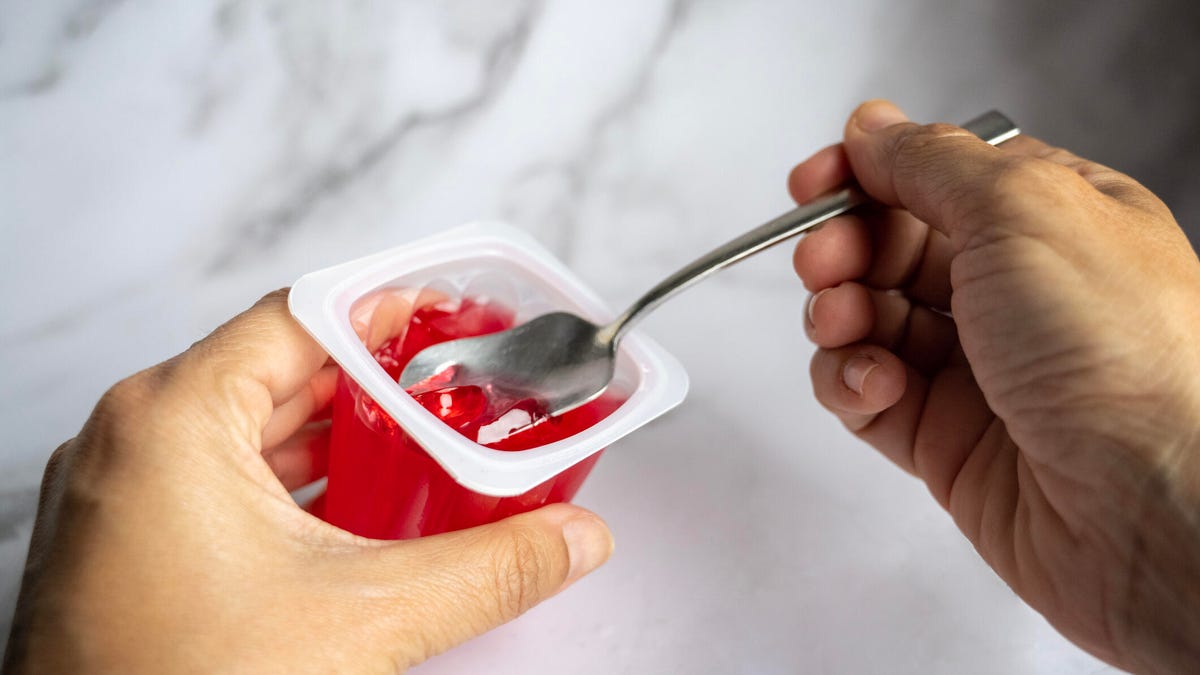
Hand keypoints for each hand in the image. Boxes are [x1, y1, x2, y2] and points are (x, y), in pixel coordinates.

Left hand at [4, 290, 613, 672]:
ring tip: (418, 444)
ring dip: (336, 434)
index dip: (390, 312)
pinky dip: (291, 482)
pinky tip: (354, 511)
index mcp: (171, 418)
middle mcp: (132, 440)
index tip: (452, 318)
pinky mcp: (127, 543)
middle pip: (278, 369)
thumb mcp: (366, 619)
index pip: (303, 316)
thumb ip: (489, 567)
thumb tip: (568, 537)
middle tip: (453, 387)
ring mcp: (122, 494)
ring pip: (248, 427)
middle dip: (374, 380)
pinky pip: (220, 477)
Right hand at [789, 100, 1199, 672]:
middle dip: (842, 246)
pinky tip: (875, 385)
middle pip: (891, 247)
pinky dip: (850, 383)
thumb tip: (873, 128)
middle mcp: (1014, 290)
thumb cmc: (1123, 352)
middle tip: (824, 257)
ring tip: (842, 322)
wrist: (1156, 507)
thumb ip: (931, 163)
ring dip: (836, 313)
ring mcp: (977, 367)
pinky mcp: (944, 438)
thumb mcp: (1023, 211)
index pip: (936, 177)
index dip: (868, 175)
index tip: (816, 182)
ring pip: (868, 321)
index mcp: (1050, 219)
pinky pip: (865, 394)